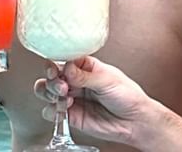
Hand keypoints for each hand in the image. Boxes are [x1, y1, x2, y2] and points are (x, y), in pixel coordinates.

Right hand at [34, 56, 151, 145]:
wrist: (134, 122)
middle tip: (62, 87)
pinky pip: (51, 111)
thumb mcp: (108, 81)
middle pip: (52, 75)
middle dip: (52, 80)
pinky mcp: (71, 115)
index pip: (63, 59)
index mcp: (86, 66)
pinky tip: (65, 109)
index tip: (56, 70)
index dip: (56, 63)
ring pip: (47, 92)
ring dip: (49, 93)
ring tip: (64, 98)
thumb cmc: (127, 95)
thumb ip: (85, 76)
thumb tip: (66, 67)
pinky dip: (52, 110)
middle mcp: (76, 81)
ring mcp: (72, 97)